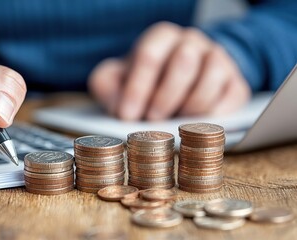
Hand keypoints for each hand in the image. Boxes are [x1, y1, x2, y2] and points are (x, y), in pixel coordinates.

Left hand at [89, 22, 250, 120]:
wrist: (178, 82)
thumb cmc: (143, 81)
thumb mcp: (116, 79)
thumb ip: (106, 86)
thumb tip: (120, 107)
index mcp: (161, 37)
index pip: (150, 56)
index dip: (137, 88)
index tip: (127, 115)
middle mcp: (191, 42)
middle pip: (182, 65)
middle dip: (163, 99)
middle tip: (151, 120)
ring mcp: (217, 60)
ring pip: (208, 82)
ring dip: (186, 109)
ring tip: (172, 123)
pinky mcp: (235, 84)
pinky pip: (228, 100)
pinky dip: (211, 117)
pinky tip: (195, 125)